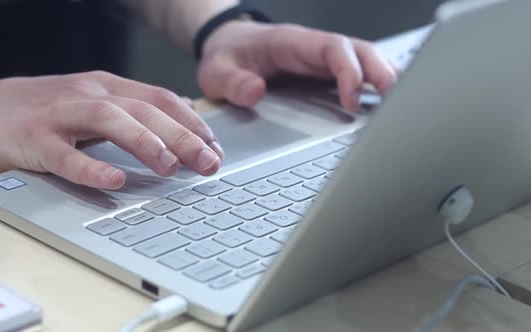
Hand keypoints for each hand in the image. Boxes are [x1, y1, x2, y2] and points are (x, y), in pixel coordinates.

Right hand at [0, 71, 223, 189]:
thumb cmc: (38, 112)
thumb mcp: (89, 105)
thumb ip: (127, 117)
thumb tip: (173, 137)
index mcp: (106, 87)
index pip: (160, 98)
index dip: (192, 122)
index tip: (216, 147)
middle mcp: (87, 93)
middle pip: (144, 108)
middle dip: (183, 135)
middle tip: (210, 163)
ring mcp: (59, 114)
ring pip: (109, 120)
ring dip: (145, 141)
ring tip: (171, 166)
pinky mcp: (31, 139)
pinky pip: (63, 154)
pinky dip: (90, 167)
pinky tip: (112, 181)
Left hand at [197, 21, 396, 109]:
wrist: (228, 46)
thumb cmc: (227, 56)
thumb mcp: (217, 71)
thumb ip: (232, 81)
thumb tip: (256, 91)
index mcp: (292, 42)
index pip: (333, 49)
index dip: (348, 72)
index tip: (351, 100)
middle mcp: (314, 48)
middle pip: (361, 52)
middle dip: (382, 74)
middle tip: (398, 104)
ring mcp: (323, 60)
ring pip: (366, 62)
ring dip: (386, 80)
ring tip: (403, 107)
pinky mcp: (326, 73)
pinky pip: (358, 74)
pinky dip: (375, 87)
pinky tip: (387, 106)